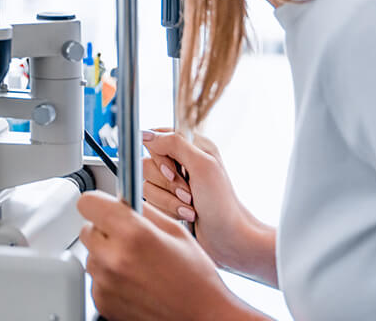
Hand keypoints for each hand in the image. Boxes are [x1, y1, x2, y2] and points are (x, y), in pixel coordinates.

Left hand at [78, 192, 251, 319]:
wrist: (202, 317)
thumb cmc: (196, 278)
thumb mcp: (175, 230)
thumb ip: (142, 209)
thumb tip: (122, 197)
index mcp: (133, 234)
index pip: (88, 203)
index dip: (99, 203)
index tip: (107, 207)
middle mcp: (114, 258)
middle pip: (87, 229)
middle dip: (105, 230)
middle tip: (129, 238)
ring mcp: (106, 283)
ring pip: (91, 255)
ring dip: (106, 255)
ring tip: (136, 264)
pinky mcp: (103, 302)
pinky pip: (96, 279)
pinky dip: (109, 278)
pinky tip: (134, 282)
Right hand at [142, 128, 273, 282]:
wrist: (229, 239)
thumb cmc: (222, 204)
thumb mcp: (202, 166)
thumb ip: (174, 144)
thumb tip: (146, 134)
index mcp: (193, 146)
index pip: (157, 137)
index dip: (159, 155)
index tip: (172, 170)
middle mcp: (181, 162)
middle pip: (148, 163)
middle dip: (166, 183)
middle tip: (188, 193)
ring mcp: (173, 183)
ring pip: (147, 184)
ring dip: (168, 199)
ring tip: (189, 207)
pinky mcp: (168, 201)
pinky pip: (150, 201)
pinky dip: (167, 209)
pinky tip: (185, 215)